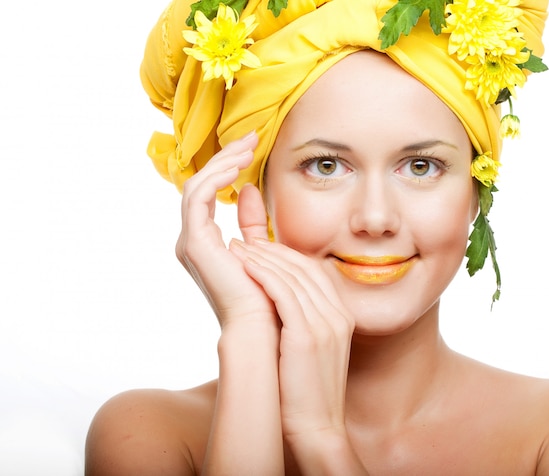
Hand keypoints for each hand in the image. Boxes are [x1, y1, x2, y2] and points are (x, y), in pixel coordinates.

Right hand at [175, 132, 275, 329]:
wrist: (264, 326)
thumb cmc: (268, 293)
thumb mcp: (261, 247)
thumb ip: (252, 221)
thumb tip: (250, 189)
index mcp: (205, 242)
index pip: (208, 192)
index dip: (227, 166)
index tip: (252, 147)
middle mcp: (192, 241)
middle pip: (200, 185)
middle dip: (225, 158)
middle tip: (250, 138)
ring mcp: (190, 242)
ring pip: (195, 186)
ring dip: (221, 162)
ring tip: (248, 147)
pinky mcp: (195, 243)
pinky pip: (197, 197)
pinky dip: (215, 178)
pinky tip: (239, 167)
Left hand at [230, 238, 354, 442]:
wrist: (317, 427)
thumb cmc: (308, 393)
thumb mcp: (315, 351)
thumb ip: (306, 323)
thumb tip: (281, 306)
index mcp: (341, 316)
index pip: (314, 272)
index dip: (287, 255)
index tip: (263, 247)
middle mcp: (337, 315)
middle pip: (304, 268)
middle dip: (273, 250)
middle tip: (246, 240)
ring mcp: (325, 324)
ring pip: (292, 277)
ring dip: (263, 258)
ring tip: (238, 248)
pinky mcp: (307, 335)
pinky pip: (284, 293)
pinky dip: (264, 274)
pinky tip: (245, 265)